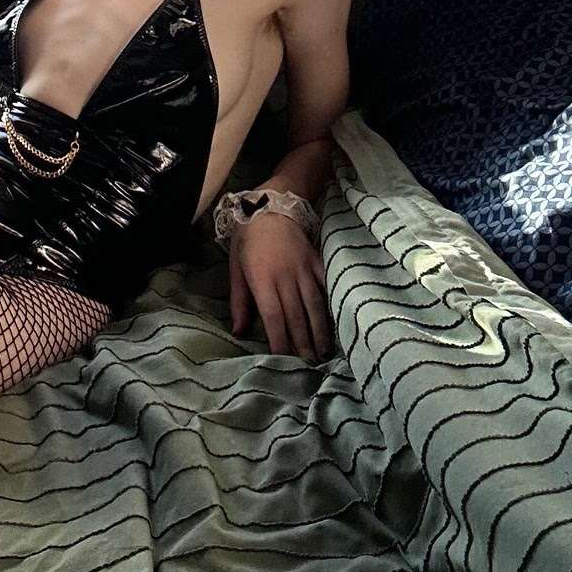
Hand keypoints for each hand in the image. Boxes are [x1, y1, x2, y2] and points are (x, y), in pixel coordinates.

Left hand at [229, 211, 331, 359]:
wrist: (269, 205)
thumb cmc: (246, 238)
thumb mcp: (235, 268)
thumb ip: (239, 301)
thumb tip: (239, 331)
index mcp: (262, 280)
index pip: (273, 318)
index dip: (280, 341)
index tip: (284, 360)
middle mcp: (285, 277)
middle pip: (296, 317)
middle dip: (303, 343)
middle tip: (309, 365)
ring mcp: (304, 269)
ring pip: (314, 306)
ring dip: (319, 331)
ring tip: (323, 351)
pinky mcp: (316, 261)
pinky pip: (327, 286)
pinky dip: (332, 305)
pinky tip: (337, 322)